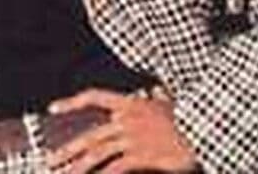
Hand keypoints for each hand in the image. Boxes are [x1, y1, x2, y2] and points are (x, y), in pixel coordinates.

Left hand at [46, 89, 196, 173]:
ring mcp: (133, 138)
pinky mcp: (143, 155)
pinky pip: (116, 167)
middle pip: (90, 135)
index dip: (71, 102)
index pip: (94, 97)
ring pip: (97, 154)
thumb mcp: (172, 103)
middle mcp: (127, 119)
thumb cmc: (192, 117)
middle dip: (67, 150)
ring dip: (77, 166)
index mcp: (131, 103)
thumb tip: (156, 91)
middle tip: (50, 159)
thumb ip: (159, 98)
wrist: (208, 126)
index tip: (52, 108)